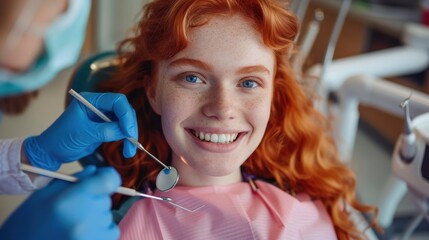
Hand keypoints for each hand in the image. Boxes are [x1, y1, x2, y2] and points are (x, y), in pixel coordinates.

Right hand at [0, 166, 120, 239]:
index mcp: (71, 199)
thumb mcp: (47, 192)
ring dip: (97, 216)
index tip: (103, 178)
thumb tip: (96, 172)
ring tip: (74, 221)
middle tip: (75, 207)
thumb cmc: (31, 219)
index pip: (109, 180)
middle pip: (106, 199)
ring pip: (108, 215)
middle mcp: (83, 218)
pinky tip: (83, 231)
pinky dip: (102, 229)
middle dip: (95, 199)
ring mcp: (90, 235)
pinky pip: (111, 231)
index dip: (108, 177)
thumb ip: (76, 179)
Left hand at [24, 92, 137, 170]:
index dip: (126, 114)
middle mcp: (99, 106)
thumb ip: (105, 131)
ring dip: (130, 136)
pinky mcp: (105, 128)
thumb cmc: (62, 138)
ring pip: (124, 122)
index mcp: (91, 100)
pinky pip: (121, 132)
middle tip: (132, 142)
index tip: (128, 131)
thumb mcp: (84, 134)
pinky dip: (126, 141)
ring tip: (129, 151)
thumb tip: (125, 131)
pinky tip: (127, 150)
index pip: (117, 101)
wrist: (52, 151)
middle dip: (130, 126)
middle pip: (124, 111)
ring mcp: (103, 117)